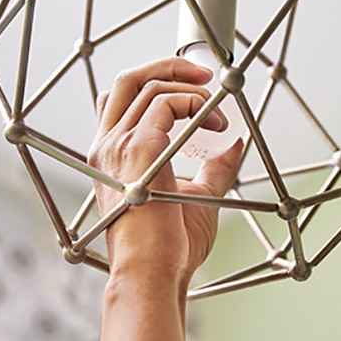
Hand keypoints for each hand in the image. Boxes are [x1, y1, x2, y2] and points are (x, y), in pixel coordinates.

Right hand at [87, 58, 242, 289]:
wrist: (154, 273)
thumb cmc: (169, 248)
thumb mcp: (196, 197)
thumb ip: (213, 168)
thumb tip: (234, 143)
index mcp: (111, 156)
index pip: (120, 100)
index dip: (153, 82)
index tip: (190, 88)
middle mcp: (107, 146)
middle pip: (128, 80)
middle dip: (168, 66)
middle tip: (203, 74)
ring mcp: (118, 145)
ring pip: (150, 86)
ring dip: (192, 89)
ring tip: (218, 112)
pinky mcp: (139, 148)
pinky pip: (167, 102)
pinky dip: (196, 103)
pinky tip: (217, 125)